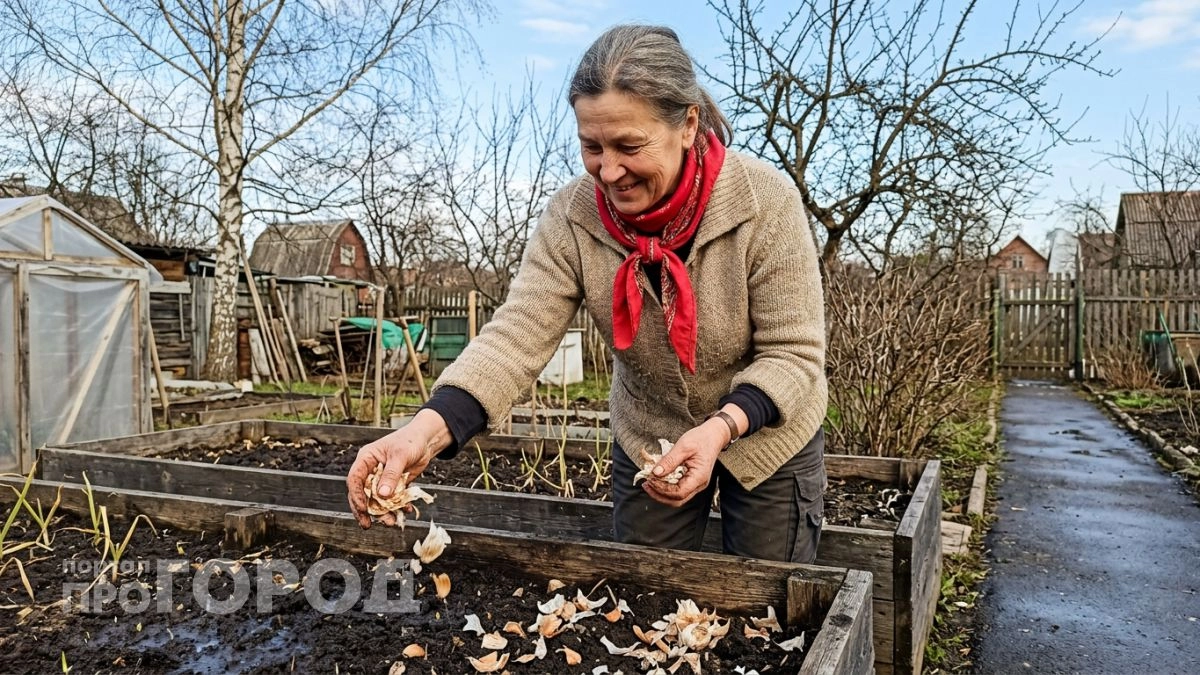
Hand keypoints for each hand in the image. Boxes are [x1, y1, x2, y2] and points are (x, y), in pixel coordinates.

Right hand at [346, 409, 449, 528]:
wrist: (426, 440)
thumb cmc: (410, 441)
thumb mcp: (400, 456)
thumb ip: (391, 475)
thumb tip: (382, 495)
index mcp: (366, 459)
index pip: (355, 479)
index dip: (357, 495)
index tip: (363, 508)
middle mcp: (371, 470)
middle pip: (362, 493)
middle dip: (365, 510)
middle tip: (367, 524)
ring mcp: (382, 479)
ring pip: (377, 499)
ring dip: (383, 512)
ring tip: (391, 522)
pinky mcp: (393, 485)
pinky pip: (392, 499)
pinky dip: (398, 507)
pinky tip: (406, 510)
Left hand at [641, 418, 729, 506]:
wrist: (714, 435)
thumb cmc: (702, 439)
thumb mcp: (683, 446)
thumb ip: (669, 460)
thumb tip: (656, 473)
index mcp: (699, 477)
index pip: (678, 493)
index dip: (662, 490)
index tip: (651, 480)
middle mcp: (698, 484)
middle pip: (677, 500)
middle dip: (659, 495)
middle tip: (647, 484)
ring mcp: (695, 484)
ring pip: (676, 497)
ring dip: (661, 492)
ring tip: (650, 482)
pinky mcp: (691, 480)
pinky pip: (678, 489)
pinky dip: (666, 486)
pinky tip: (658, 478)